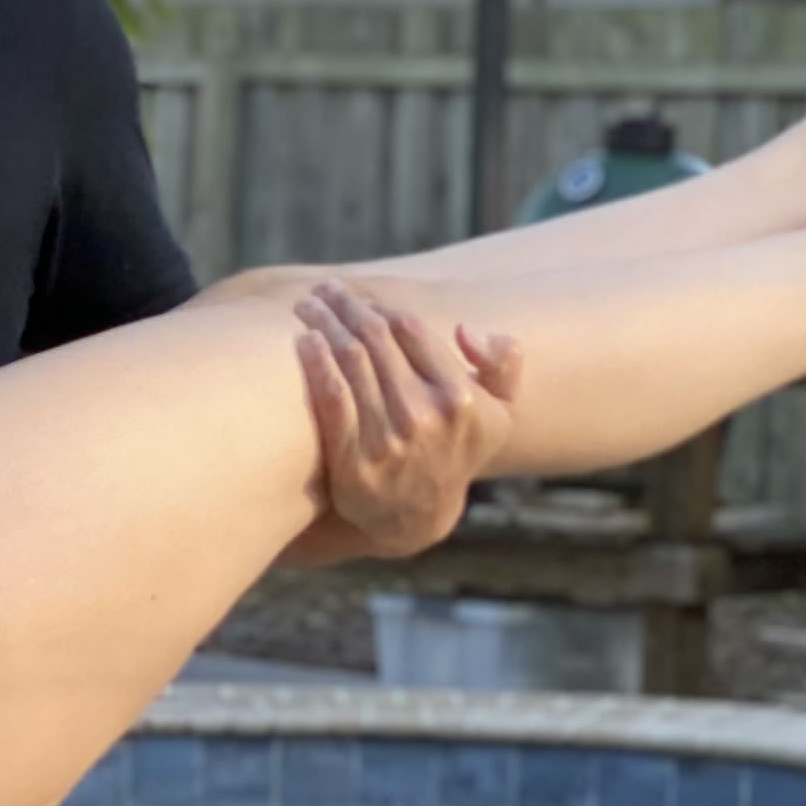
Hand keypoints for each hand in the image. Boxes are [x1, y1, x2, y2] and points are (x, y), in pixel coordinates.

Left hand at [288, 282, 519, 561]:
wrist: (416, 515)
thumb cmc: (455, 450)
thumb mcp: (498, 414)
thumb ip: (502, 366)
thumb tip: (467, 330)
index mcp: (460, 398)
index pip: (410, 330)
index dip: (380, 306)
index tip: (358, 294)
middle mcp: (425, 416)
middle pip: (375, 340)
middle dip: (346, 306)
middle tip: (324, 289)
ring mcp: (388, 440)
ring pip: (350, 362)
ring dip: (324, 324)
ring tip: (306, 305)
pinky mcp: (354, 461)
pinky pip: (332, 401)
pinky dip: (316, 365)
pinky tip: (303, 341)